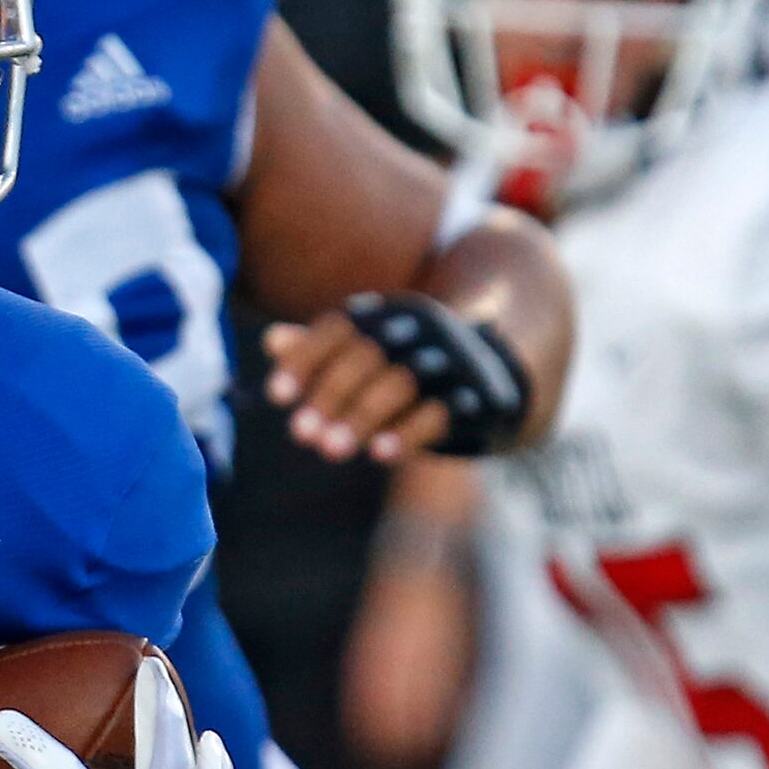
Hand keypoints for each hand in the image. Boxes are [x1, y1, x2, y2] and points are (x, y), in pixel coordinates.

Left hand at [262, 295, 526, 464]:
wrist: (497, 377)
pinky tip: (380, 455)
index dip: (306, 359)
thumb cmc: (410, 368)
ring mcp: (453, 359)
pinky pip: (442, 411)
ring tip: (329, 451)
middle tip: (301, 435)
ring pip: (402, 383)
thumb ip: (322, 350)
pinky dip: (410, 432)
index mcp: (388, 313)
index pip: (339, 328)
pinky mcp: (480, 394)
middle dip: (331, 395)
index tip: (275, 397)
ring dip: (363, 417)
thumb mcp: (370, 355)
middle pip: (369, 355)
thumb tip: (271, 341)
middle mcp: (421, 329)